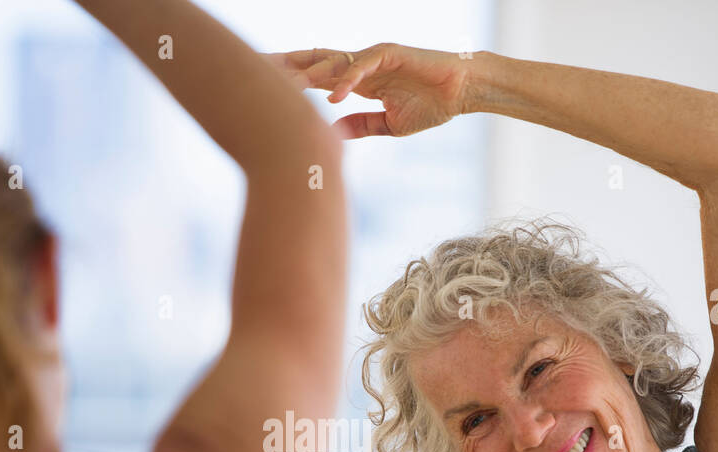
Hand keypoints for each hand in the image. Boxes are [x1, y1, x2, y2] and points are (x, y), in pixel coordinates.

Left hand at [267, 43, 473, 138]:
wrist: (461, 94)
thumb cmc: (430, 106)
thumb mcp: (388, 125)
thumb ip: (361, 126)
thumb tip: (333, 132)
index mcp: (358, 82)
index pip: (316, 77)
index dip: (290, 79)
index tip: (262, 86)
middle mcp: (360, 66)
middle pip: (315, 62)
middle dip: (286, 66)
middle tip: (255, 69)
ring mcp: (374, 58)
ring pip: (334, 62)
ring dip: (311, 74)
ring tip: (287, 86)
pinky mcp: (392, 54)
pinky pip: (365, 65)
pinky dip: (349, 80)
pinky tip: (335, 96)